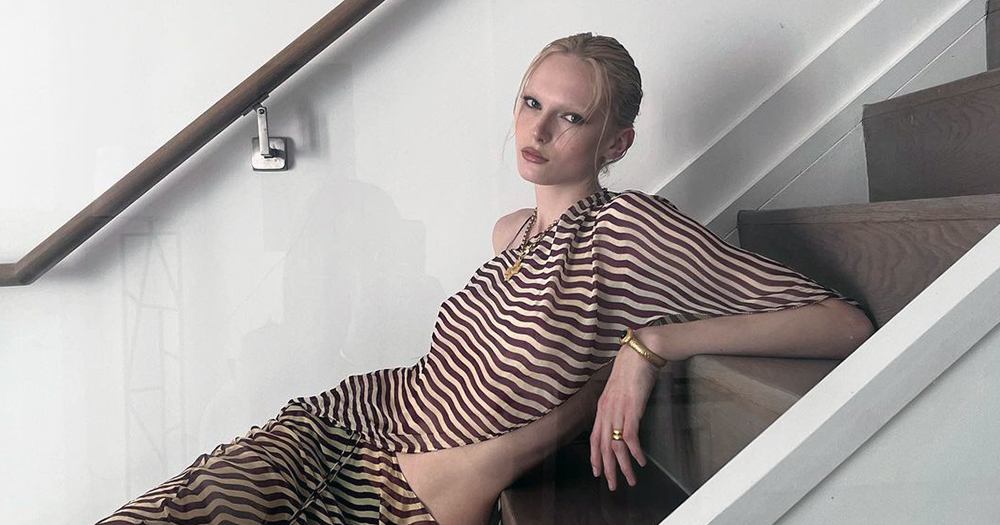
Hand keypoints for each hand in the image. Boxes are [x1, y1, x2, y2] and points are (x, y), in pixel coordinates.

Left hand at [589, 335, 660, 490]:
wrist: (639, 353)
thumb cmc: (632, 369)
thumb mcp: (620, 390)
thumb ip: (618, 406)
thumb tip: (622, 419)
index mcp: (602, 407)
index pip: (595, 438)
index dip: (595, 457)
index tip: (597, 471)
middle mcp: (607, 411)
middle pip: (603, 446)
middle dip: (607, 468)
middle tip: (612, 485)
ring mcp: (618, 411)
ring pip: (616, 446)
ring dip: (623, 466)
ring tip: (630, 480)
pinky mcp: (631, 409)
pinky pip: (630, 436)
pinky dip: (635, 452)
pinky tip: (640, 462)